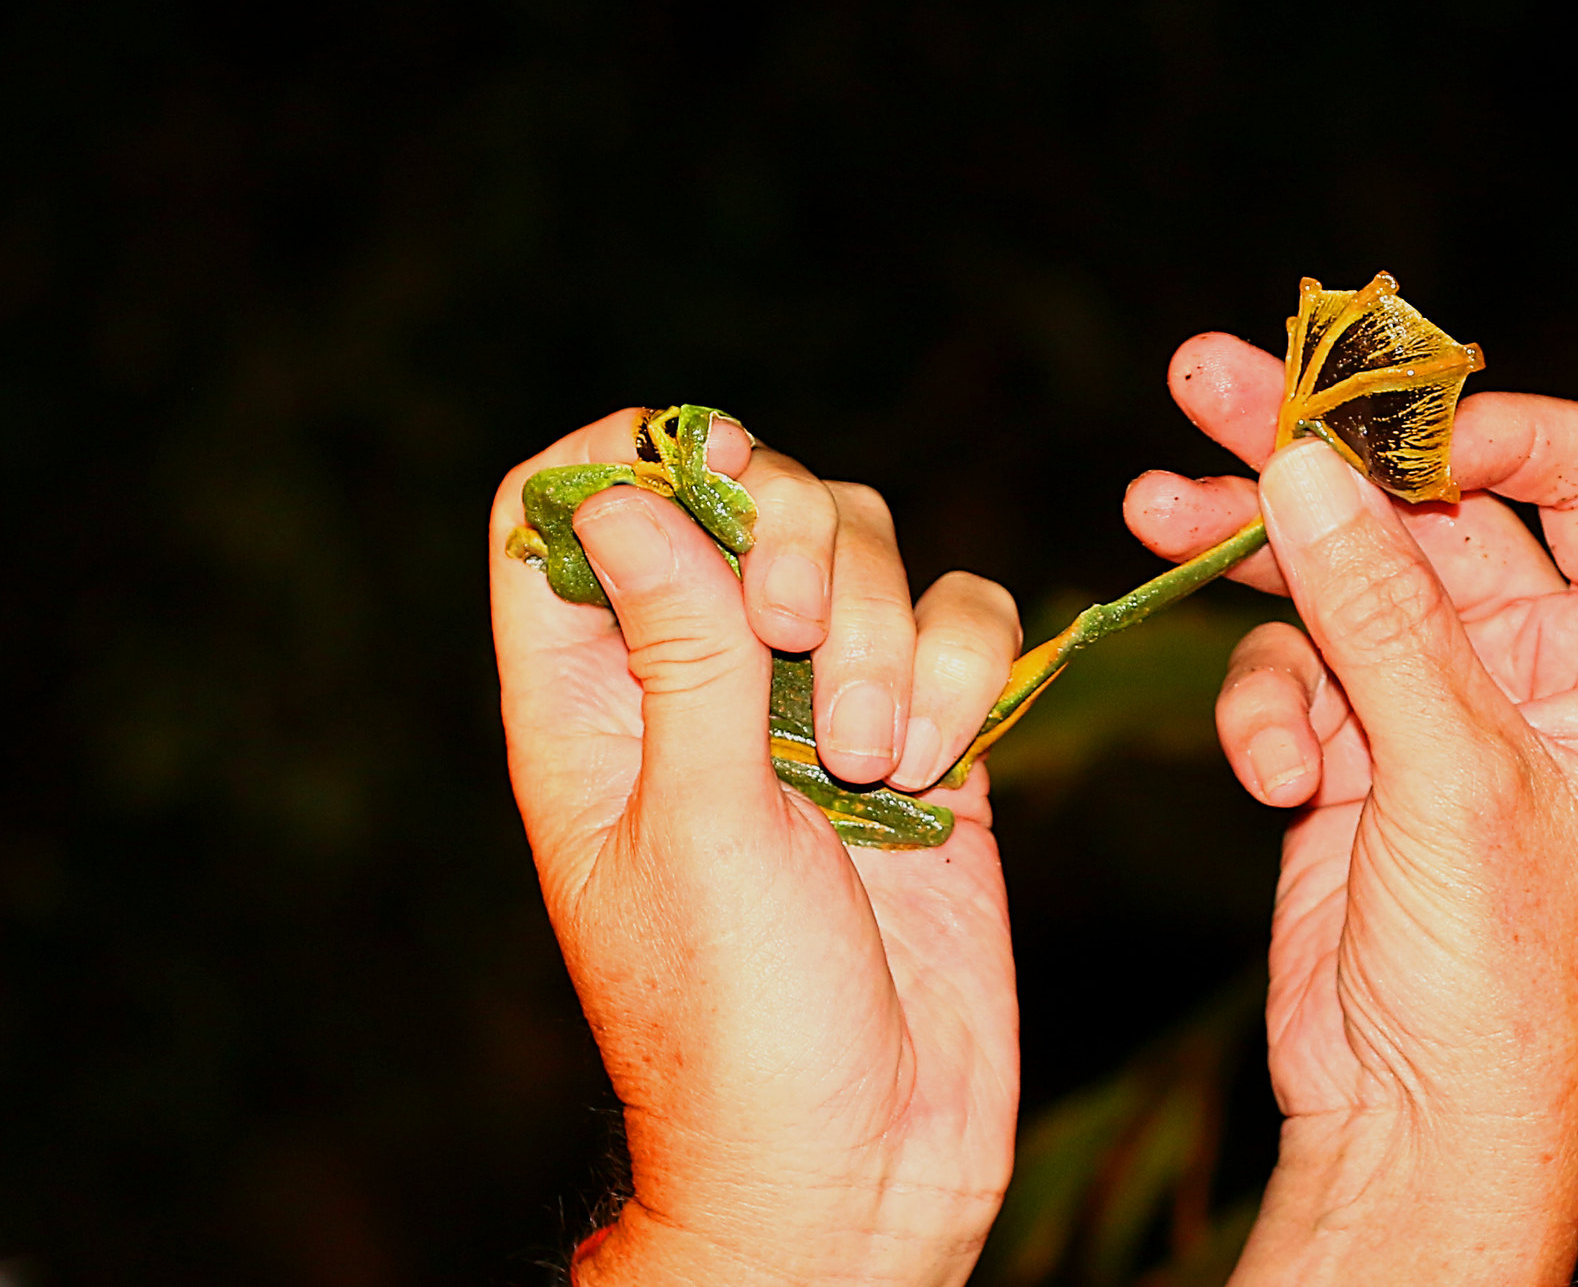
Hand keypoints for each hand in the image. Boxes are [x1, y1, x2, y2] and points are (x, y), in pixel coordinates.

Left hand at [489, 410, 1023, 1286]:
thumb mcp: (695, 820)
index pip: (572, 513)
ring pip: (870, 549)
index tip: (712, 477)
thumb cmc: (737, 1019)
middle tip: (800, 627)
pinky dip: (964, 663)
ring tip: (881, 758)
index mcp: (594, 702)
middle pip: (748, 496)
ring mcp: (823, 707)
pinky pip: (963, 624)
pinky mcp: (933, 738)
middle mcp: (705, 684)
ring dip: (887, 625)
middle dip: (798, 537)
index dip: (631, 460)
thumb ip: (681, 647)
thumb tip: (632, 492)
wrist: (863, 1157)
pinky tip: (945, 762)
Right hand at [1124, 337, 1577, 1283]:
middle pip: (1429, 509)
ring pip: (1338, 581)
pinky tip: (1267, 776)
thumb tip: (1302, 466)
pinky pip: (1293, 678)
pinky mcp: (1357, 754)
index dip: (1487, 426)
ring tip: (1149, 507)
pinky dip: (1263, 713)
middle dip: (1314, 454)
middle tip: (1204, 378)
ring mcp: (1442, 708)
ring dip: (1246, 558)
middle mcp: (1545, 666)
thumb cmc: (1502, 977)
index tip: (1369, 419)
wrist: (1421, 1129)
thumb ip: (1378, 611)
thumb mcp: (1450, 775)